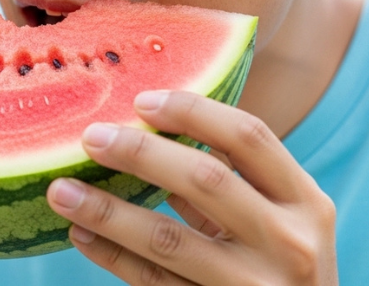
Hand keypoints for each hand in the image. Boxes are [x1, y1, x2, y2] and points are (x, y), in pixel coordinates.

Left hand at [47, 90, 336, 284]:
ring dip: (107, 211)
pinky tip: (81, 234)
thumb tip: (154, 129)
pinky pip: (154, 283)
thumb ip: (236, 181)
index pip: (249, 136)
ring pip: (168, 240)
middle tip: (91, 138)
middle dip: (141, 153)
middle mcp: (289, 243)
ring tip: (61, 191)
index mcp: (306, 203)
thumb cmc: (286, 269)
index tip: (141, 100)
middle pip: (205, 180)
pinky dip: (113, 256)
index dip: (193, 111)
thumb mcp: (283, 221)